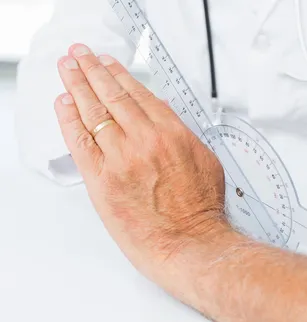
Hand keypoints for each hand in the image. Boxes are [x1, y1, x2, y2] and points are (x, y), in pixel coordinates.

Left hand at [54, 44, 226, 270]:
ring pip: (94, 112)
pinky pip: (80, 142)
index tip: (109, 64)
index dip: (120, 75)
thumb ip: (183, 134)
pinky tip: (64, 103)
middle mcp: (146, 141)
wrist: (191, 242)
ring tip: (67, 69)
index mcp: (173, 134)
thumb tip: (163, 113)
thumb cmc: (201, 210)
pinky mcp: (102, 180)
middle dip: (93, 70)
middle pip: (113, 95)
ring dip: (77, 85)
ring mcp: (122, 159)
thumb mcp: (205, 162)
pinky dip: (69, 119)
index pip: (139, 95)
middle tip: (81, 55)